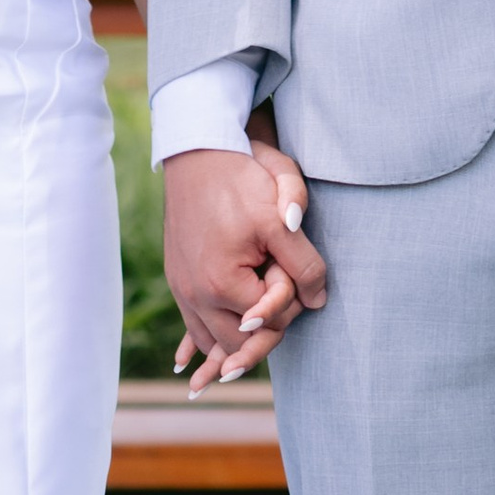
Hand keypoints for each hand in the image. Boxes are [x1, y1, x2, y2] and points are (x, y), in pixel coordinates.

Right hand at [162, 143, 326, 392]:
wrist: (198, 150)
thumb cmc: (242, 178)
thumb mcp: (281, 216)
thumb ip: (305, 263)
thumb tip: (318, 302)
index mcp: (222, 284)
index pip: (270, 323)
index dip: (288, 298)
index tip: (284, 263)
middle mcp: (195, 295)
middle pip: (242, 344)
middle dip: (265, 321)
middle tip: (275, 279)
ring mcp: (181, 290)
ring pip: (215, 341)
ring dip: (239, 333)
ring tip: (259, 305)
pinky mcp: (176, 280)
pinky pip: (194, 327)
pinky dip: (212, 334)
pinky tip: (219, 339)